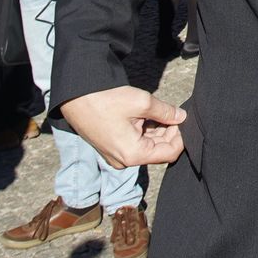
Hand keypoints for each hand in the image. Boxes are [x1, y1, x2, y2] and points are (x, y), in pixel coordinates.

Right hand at [61, 86, 186, 169]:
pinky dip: (144, 131)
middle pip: (158, 151)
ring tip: (158, 111)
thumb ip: (165, 112)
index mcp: (133, 154)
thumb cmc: (105, 100)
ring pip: (147, 146)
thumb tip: (180, 116)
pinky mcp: (111, 147)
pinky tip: (146, 115)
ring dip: (156, 130)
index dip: (180, 136)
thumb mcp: (142, 102)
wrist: (75, 97)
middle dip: (169, 132)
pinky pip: (134, 143)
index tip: (182, 120)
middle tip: (173, 113)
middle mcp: (125, 161)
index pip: (169, 153)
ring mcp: (116, 155)